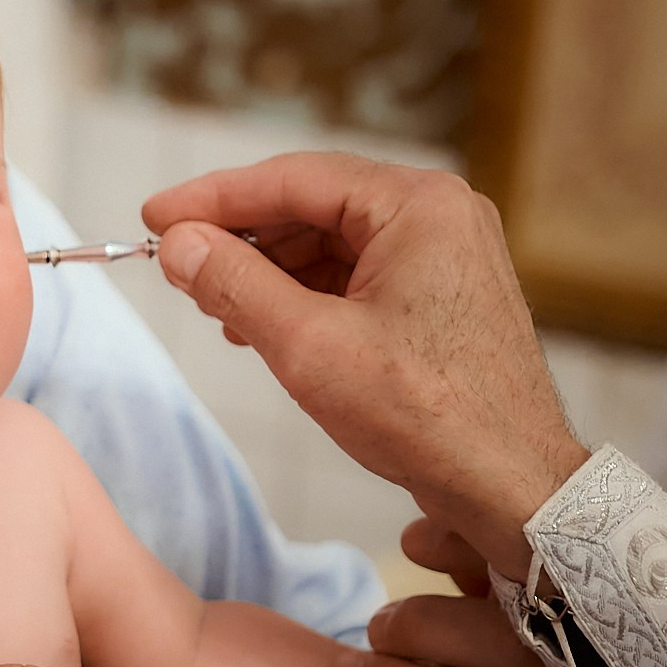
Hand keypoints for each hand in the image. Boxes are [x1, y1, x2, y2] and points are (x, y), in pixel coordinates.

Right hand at [141, 152, 589, 579]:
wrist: (512, 487)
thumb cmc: (427, 417)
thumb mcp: (309, 347)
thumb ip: (235, 285)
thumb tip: (179, 245)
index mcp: (418, 204)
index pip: (293, 179)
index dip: (213, 199)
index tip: (154, 217)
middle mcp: (441, 215)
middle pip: (314, 206)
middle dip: (241, 238)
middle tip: (177, 266)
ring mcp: (448, 256)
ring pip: (334, 244)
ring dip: (270, 271)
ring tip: (215, 306)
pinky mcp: (445, 298)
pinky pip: (360, 276)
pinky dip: (307, 296)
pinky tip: (266, 327)